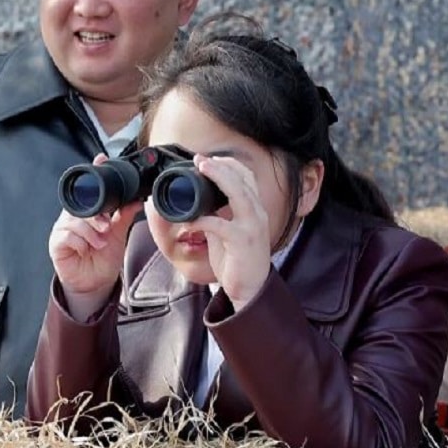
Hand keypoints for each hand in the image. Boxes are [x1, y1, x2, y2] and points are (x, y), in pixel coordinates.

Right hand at [50, 154, 142, 320]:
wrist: (96, 283)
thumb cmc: (103, 257)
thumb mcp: (118, 234)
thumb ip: (124, 216)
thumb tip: (136, 200)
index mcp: (87, 211)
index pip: (88, 188)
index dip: (93, 172)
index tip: (101, 158)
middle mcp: (72, 217)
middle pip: (80, 204)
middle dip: (94, 214)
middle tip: (106, 226)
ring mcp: (62, 229)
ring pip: (74, 220)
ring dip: (90, 232)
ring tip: (100, 243)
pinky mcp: (56, 243)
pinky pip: (67, 236)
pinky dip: (81, 242)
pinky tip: (87, 249)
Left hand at [187, 154, 272, 310]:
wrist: (250, 289)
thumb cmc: (238, 260)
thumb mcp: (227, 231)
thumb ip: (219, 214)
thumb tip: (198, 202)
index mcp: (255, 209)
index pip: (247, 177)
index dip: (229, 164)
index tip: (208, 159)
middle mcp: (257, 214)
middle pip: (244, 180)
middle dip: (222, 166)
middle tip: (200, 159)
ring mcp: (252, 227)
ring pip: (239, 194)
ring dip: (220, 179)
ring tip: (201, 170)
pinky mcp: (243, 243)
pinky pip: (221, 225)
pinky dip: (204, 219)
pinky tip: (190, 220)